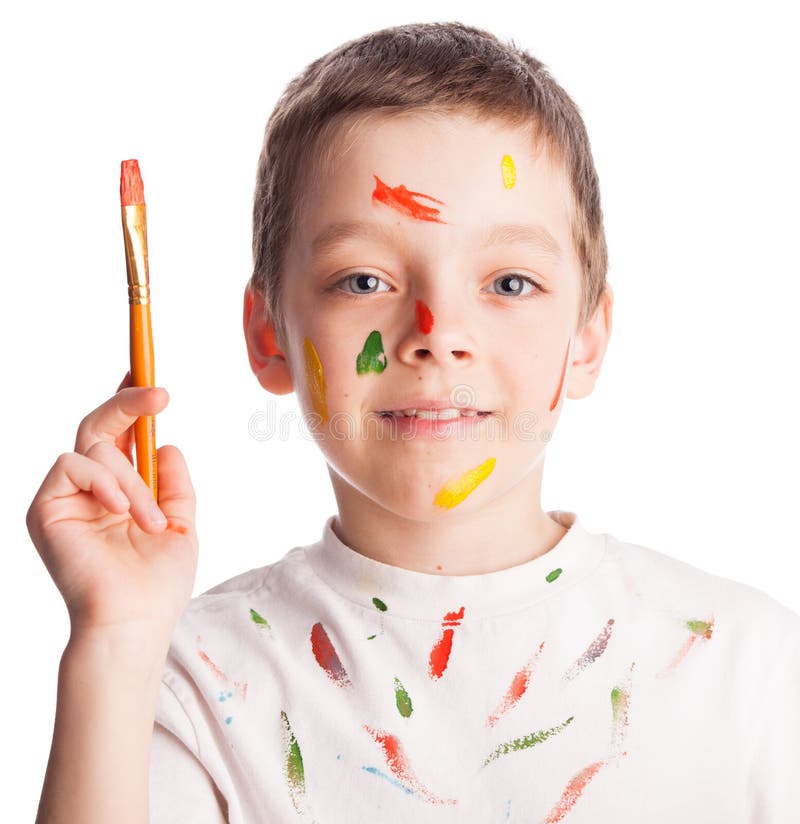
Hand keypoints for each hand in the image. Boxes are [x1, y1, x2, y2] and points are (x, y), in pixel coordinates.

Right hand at [27, 375, 197, 637]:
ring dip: (133, 481)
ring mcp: (67, 497)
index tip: (150, 380)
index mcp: (121, 491)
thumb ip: (173, 482)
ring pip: (97, 448)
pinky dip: (106, 482)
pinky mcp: (45, 507)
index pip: (121, 438)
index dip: (131, 406)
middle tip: (161, 394)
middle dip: (130, 404)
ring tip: (149, 521)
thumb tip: (168, 444)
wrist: (134, 621)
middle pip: (100, 426)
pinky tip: (122, 511)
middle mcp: (91, 490)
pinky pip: (73, 464)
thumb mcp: (179, 522)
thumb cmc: (158, 582)